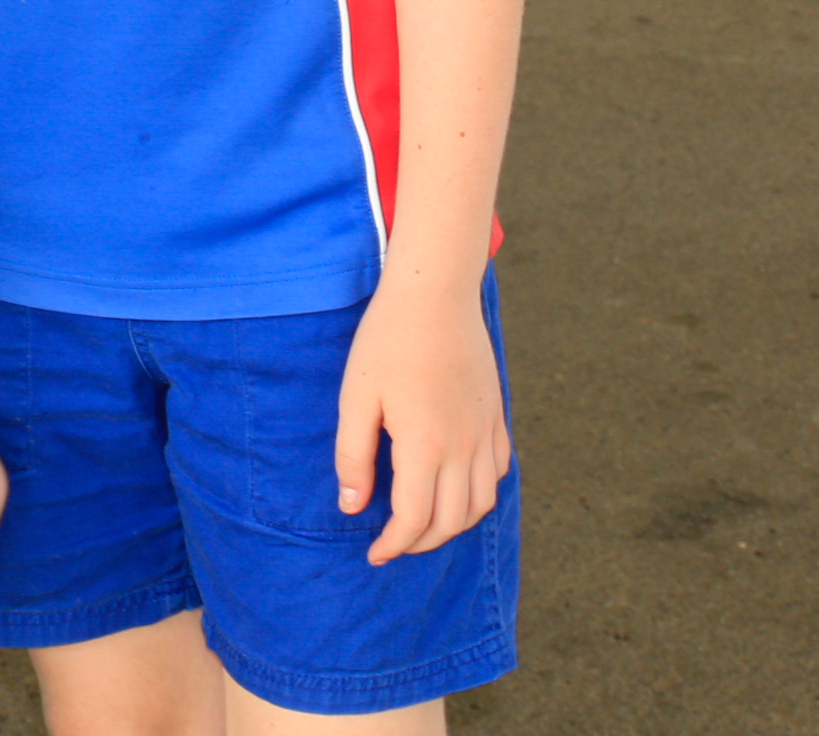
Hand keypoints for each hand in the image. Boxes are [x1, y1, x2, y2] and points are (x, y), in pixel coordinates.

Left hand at [335, 283, 509, 563]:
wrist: (435, 297)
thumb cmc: (386, 343)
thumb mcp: (355, 397)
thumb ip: (353, 456)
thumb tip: (353, 507)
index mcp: (425, 446)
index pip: (414, 519)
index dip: (394, 545)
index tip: (373, 554)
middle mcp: (464, 448)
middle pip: (451, 521)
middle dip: (421, 542)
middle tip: (393, 544)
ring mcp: (486, 433)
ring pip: (482, 504)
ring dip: (453, 524)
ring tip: (422, 525)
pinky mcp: (497, 418)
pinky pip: (498, 472)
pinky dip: (479, 494)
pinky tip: (455, 488)